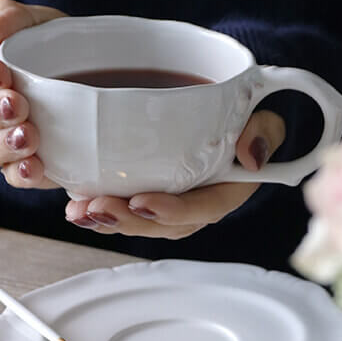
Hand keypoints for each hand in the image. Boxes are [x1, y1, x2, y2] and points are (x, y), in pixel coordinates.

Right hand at [0, 0, 66, 188]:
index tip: (0, 72)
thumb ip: (12, 17)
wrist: (110, 82)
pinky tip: (35, 167)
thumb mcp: (45, 22)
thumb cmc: (65, 47)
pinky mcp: (28, 166)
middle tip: (18, 105)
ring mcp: (5, 140)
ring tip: (29, 138)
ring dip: (3, 144)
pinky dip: (21, 173)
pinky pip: (14, 176)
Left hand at [65, 110, 285, 238]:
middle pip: (164, 224)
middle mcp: (198, 204)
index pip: (204, 208)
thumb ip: (265, 131)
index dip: (174, 211)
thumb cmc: (247, 119)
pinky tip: (75, 206)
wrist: (231, 116)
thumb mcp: (265, 119)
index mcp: (228, 190)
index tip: (143, 202)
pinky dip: (99, 212)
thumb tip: (251, 155)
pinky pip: (126, 211)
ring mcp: (172, 202)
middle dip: (129, 221)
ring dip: (108, 221)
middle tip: (97, 207)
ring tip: (79, 212)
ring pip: (140, 222)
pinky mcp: (150, 194)